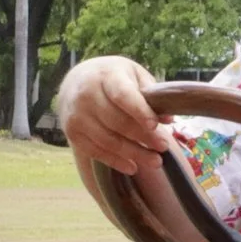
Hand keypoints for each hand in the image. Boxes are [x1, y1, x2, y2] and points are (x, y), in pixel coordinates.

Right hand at [57, 56, 173, 175]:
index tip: (155, 126)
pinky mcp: (72, 133)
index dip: (139, 111)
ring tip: (155, 161)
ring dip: (133, 153)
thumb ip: (150, 94)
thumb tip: (168, 119)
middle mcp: (87, 95)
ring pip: (108, 140)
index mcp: (106, 76)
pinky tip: (133, 167)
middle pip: (117, 121)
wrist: (76, 81)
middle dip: (143, 137)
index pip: (122, 95)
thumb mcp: (133, 74)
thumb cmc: (113, 78)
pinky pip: (95, 151)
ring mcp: (77, 115)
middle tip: (163, 147)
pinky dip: (115, 161)